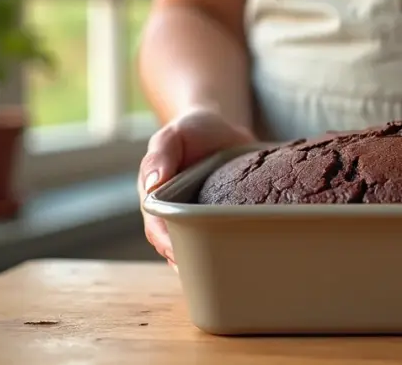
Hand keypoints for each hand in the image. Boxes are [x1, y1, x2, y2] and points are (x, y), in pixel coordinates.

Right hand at [138, 106, 255, 269]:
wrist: (218, 128)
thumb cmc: (190, 131)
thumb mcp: (173, 135)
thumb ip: (161, 155)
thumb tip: (153, 183)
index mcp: (156, 199)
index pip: (157, 229)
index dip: (168, 245)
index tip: (181, 256)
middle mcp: (175, 215)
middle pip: (177, 247)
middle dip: (191, 262)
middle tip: (211, 274)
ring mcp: (198, 221)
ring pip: (200, 249)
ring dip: (211, 261)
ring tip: (229, 273)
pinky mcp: (220, 220)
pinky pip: (223, 239)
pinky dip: (231, 248)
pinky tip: (248, 256)